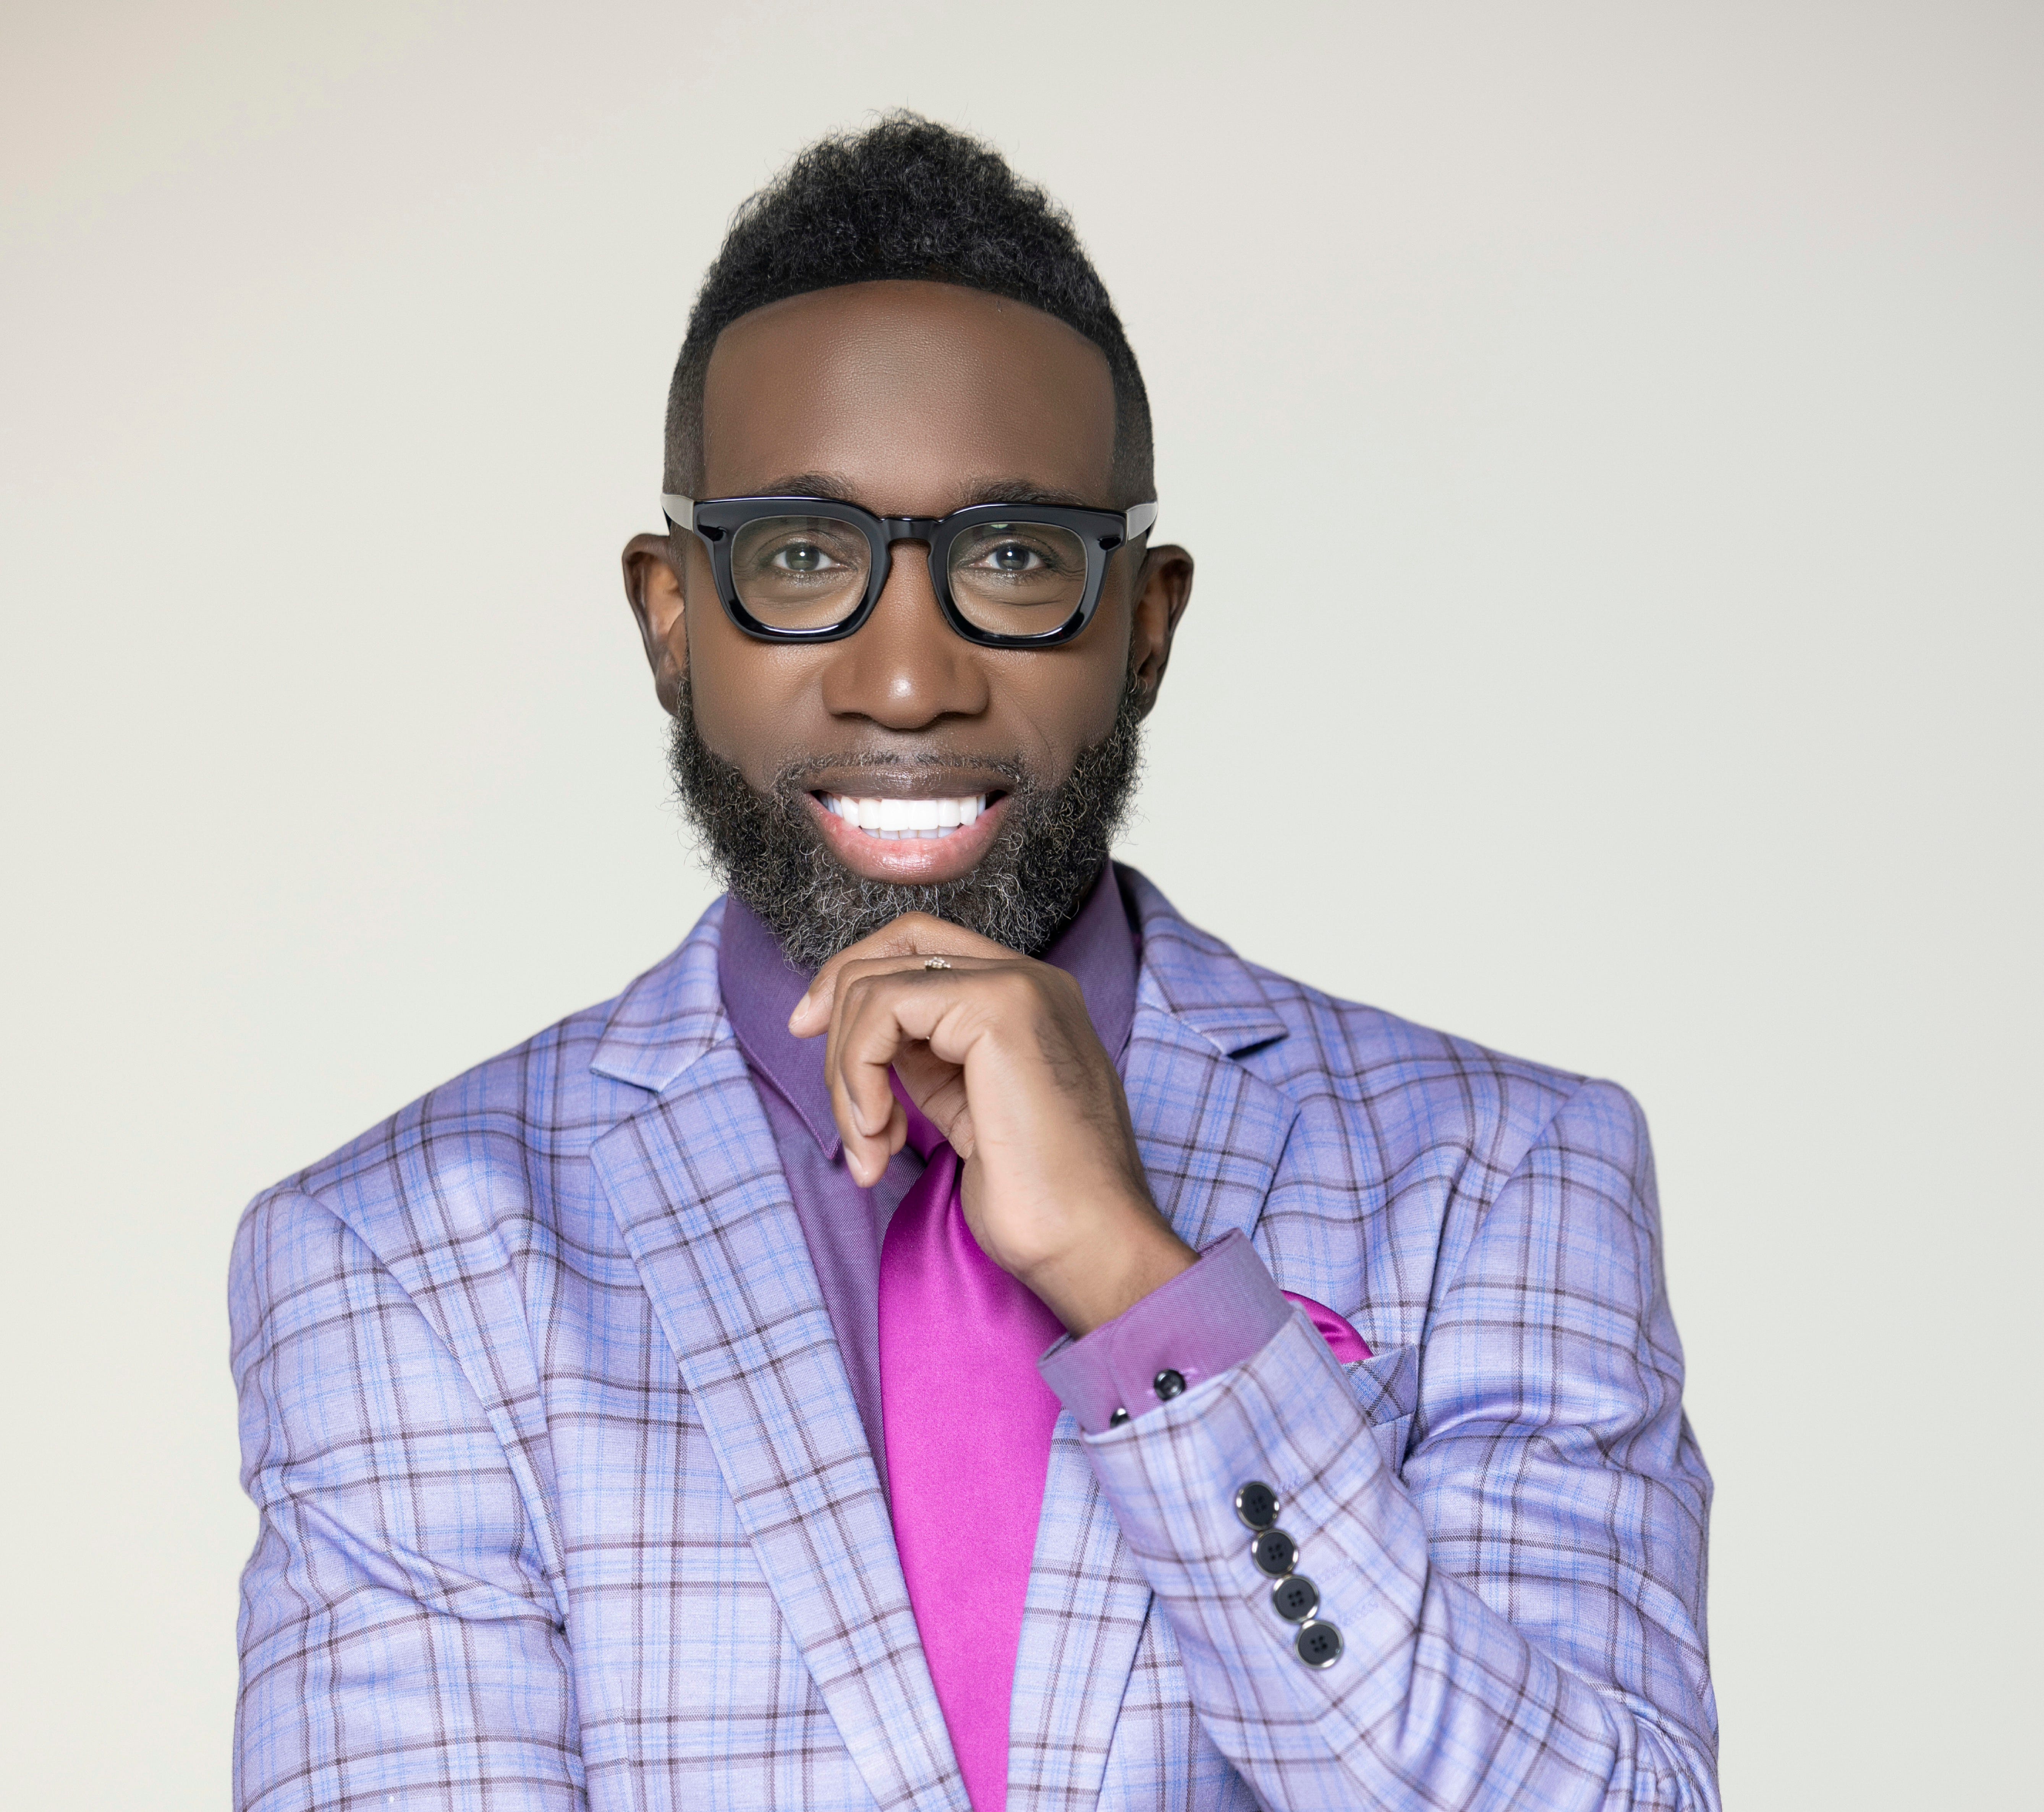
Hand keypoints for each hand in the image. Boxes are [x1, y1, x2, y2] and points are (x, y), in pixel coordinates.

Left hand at [787, 913, 1196, 1333]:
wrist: (1091, 1244)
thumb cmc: (1037, 1198)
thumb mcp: (968, 1108)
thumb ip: (929, 1061)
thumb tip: (865, 1045)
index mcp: (1028, 997)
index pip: (922, 945)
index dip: (855, 980)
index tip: (812, 1035)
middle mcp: (1028, 976)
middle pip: (895, 946)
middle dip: (837, 1017)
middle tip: (842, 1109)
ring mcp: (1016, 985)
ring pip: (875, 986)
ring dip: (847, 1077)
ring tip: (870, 1150)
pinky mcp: (997, 1008)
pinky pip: (882, 1010)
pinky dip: (857, 1075)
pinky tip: (878, 1136)